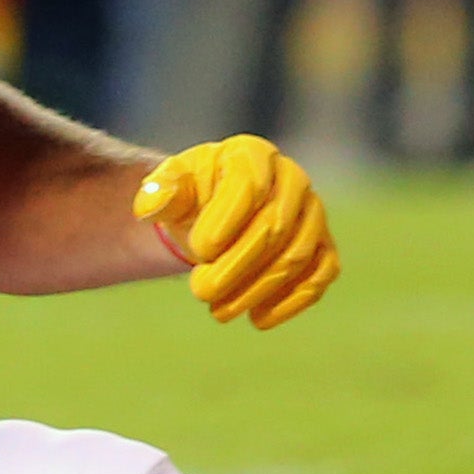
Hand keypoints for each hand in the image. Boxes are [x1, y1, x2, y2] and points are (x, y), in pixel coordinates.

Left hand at [133, 135, 338, 328]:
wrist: (216, 216)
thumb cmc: (192, 198)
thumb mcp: (169, 189)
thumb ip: (160, 194)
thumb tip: (150, 207)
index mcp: (252, 155)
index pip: (249, 187)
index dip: (227, 221)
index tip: (199, 250)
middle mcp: (292, 180)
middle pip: (274, 227)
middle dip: (236, 265)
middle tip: (200, 291)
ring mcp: (313, 215)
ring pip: (296, 256)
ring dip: (257, 289)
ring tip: (218, 310)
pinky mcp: (323, 249)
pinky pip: (319, 276)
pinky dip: (291, 301)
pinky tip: (258, 319)